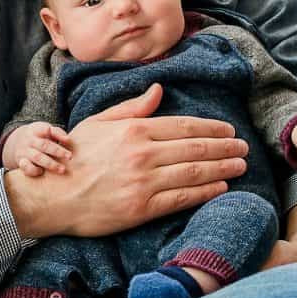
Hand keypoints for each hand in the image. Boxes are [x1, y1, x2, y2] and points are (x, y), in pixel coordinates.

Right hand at [2, 122, 72, 176]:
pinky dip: (34, 170)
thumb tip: (68, 140)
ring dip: (50, 164)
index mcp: (36, 130)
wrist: (16, 142)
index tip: (68, 140)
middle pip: (44, 145)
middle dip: (58, 151)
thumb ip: (57, 132)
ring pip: (37, 157)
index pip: (46, 130)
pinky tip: (41, 172)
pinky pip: (26, 167)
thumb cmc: (38, 136)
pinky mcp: (21, 162)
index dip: (57, 134)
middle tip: (70, 156)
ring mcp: (24, 151)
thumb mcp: (44, 129)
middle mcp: (30, 140)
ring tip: (62, 169)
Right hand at [5, 83, 248, 238]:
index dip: (211, 128)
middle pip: (196, 148)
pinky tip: (221, 187)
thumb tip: (158, 89)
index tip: (229, 130)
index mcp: (134, 130)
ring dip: (222, 167)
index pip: (184, 126)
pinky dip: (206, 192)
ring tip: (240, 165)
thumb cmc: (73, 155)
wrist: (52, 194)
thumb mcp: (99, 122)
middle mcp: (143, 153)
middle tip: (244, 147)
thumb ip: (132, 107)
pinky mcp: (142, 208)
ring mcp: (144, 182)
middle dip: (224, 147)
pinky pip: (182, 198)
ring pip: (194, 172)